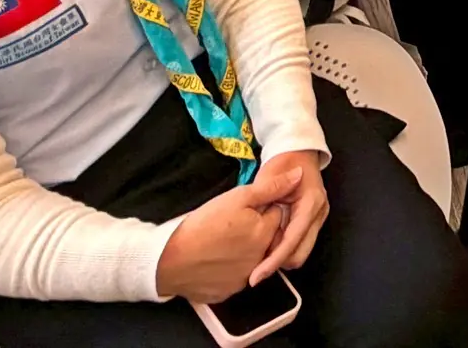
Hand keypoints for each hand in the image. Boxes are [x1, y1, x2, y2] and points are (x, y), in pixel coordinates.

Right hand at [156, 155, 306, 302]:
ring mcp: (244, 279)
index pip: (276, 214)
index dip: (261, 208)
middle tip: (229, 224)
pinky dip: (229, 267)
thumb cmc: (203, 224)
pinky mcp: (228, 292)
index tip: (242, 209)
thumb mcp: (236, 197)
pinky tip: (214, 258)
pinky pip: (235, 276)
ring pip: (252, 257)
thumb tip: (299, 175)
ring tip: (220, 240)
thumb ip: (270, 187)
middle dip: (256, 229)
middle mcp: (261, 260)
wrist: (168, 260)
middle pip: (266, 237)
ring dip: (244, 249)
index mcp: (265, 234)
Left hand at [247, 151, 328, 282]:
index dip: (273, 260)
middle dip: (277, 263)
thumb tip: (261, 223)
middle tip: (254, 268)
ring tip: (258, 254)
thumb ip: (266, 200)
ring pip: (299, 253)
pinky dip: (282, 249)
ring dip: (280, 257)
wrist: (298, 152)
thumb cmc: (283, 161)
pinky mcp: (311, 223)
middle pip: (300, 254)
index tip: (256, 276)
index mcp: (311, 203)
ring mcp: (317, 219)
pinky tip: (267, 245)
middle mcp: (318, 214)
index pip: (292, 240)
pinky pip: (297, 244)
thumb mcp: (270, 178)